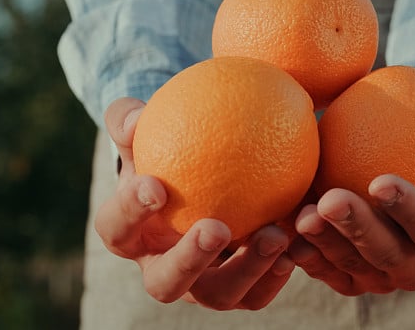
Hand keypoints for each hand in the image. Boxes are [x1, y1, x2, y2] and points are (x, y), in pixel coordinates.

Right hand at [94, 97, 295, 309]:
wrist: (201, 179)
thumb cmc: (165, 149)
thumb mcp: (142, 130)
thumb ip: (130, 121)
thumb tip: (135, 118)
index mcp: (128, 233)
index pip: (117, 228)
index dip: (131, 212)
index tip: (157, 185)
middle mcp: (159, 268)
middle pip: (164, 283)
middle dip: (188, 261)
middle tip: (216, 228)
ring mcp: (199, 285)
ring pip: (218, 295)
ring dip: (246, 269)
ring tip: (274, 235)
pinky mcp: (237, 290)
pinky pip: (257, 293)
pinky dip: (276, 274)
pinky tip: (297, 246)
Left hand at [288, 118, 414, 294]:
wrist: (405, 166)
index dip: (413, 213)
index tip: (380, 180)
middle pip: (390, 257)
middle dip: (360, 232)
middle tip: (331, 200)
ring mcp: (380, 276)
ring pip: (351, 268)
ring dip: (325, 244)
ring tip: (300, 214)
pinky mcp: (347, 276)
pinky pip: (325, 271)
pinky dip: (304, 254)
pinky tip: (281, 229)